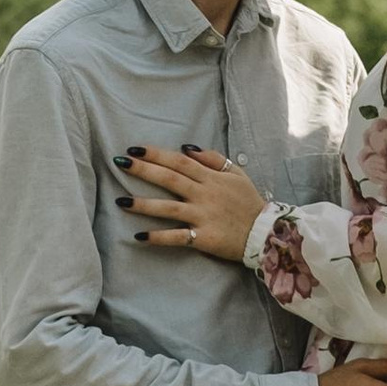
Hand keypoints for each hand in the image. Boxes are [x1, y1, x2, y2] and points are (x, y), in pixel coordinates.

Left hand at [121, 142, 265, 257]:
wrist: (266, 232)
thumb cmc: (248, 202)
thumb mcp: (236, 173)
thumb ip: (213, 159)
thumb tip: (186, 147)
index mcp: (210, 178)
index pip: (179, 161)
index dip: (157, 154)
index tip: (135, 149)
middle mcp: (204, 195)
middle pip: (170, 179)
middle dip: (144, 170)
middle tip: (120, 163)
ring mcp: (203, 216)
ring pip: (169, 208)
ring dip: (144, 204)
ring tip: (121, 201)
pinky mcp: (204, 238)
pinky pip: (178, 237)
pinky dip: (159, 237)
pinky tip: (139, 236)